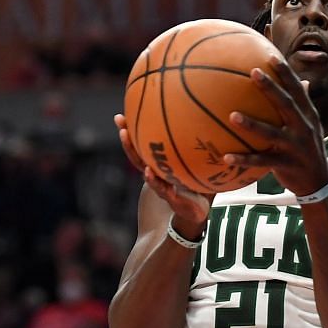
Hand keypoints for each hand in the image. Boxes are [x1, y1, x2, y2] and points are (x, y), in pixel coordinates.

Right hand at [115, 116, 209, 236]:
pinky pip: (160, 187)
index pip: (144, 147)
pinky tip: (147, 170)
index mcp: (160, 166)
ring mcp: (160, 186)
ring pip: (142, 168)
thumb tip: (207, 122)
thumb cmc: (197, 188)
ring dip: (133, 152)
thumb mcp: (199, 165)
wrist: (199, 213)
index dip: (133, 131)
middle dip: (128, 137)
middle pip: (137, 154)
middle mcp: (156, 174)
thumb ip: (200, 149)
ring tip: (125, 136)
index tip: (123, 114)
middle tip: (120, 121)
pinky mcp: (170, 198)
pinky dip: (153, 179)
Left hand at [223, 58, 327, 196]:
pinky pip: (262, 161)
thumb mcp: (312, 126)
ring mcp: (295, 147)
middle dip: (271, 88)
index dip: (286, 73)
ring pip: (271, 133)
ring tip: (232, 115)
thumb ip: (304, 105)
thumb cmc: (309, 148)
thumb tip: (304, 81)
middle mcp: (303, 128)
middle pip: (286, 104)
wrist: (318, 182)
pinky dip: (244, 160)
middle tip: (253, 72)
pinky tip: (226, 157)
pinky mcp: (286, 165)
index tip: (271, 56)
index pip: (297, 90)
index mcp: (308, 116)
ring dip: (252, 124)